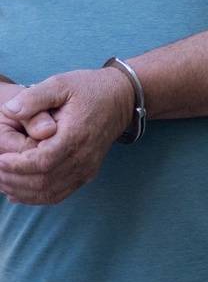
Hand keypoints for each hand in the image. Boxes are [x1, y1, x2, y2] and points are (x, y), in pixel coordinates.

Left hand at [0, 69, 133, 203]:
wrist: (121, 97)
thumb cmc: (89, 88)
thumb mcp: (61, 83)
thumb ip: (34, 97)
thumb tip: (10, 111)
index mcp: (76, 135)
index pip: (42, 162)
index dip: (16, 165)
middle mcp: (83, 157)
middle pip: (43, 181)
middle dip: (13, 179)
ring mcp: (87, 168)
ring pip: (49, 192)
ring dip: (21, 191)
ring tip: (1, 179)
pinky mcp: (87, 173)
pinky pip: (59, 194)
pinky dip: (35, 197)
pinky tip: (16, 192)